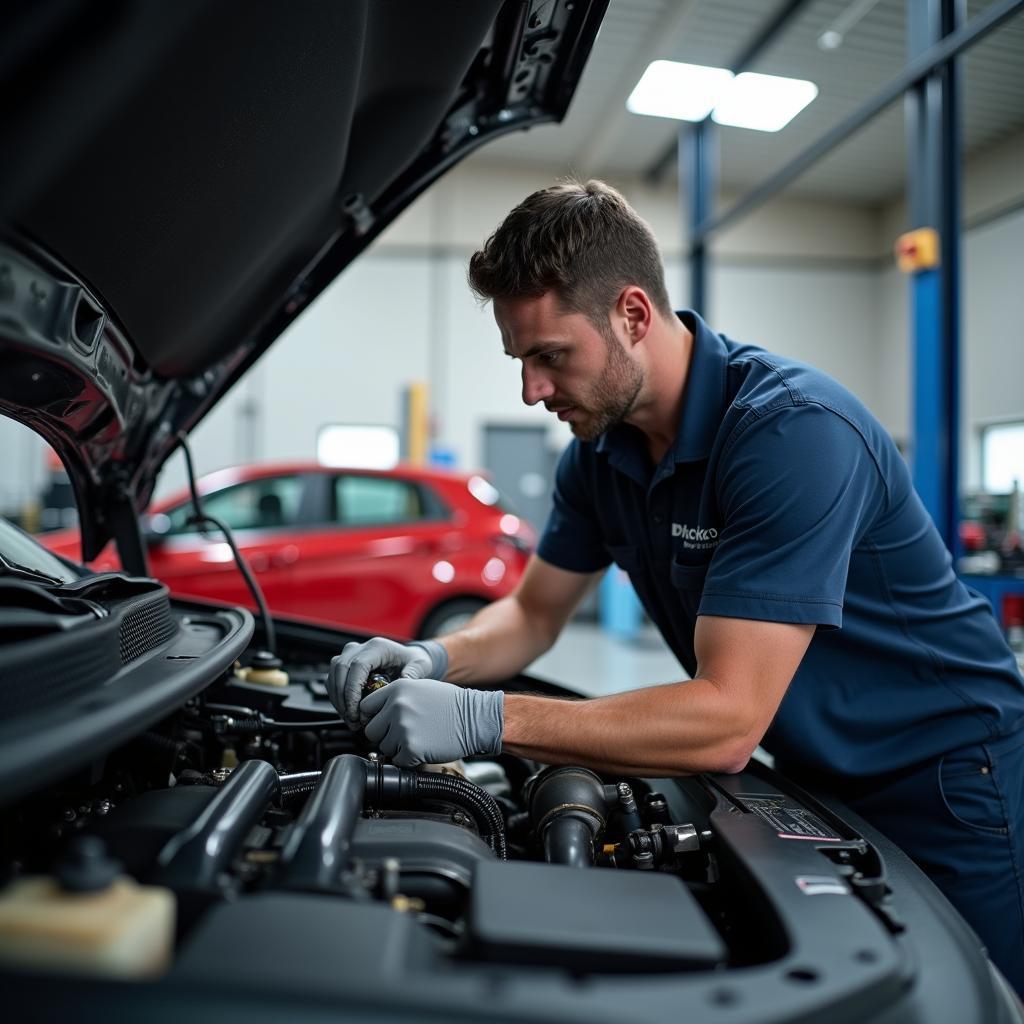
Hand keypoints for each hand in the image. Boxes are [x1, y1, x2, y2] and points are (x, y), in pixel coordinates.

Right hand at [328, 637, 447, 727]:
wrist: (408, 659)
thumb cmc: (413, 662)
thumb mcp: (419, 666)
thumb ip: (413, 674)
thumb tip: (403, 684)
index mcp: (377, 647)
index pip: (357, 666)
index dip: (352, 689)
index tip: (356, 710)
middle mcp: (360, 649)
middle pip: (340, 669)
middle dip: (343, 698)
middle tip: (353, 719)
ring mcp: (350, 656)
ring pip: (332, 675)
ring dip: (338, 700)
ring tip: (351, 720)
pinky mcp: (345, 665)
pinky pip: (332, 681)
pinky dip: (337, 698)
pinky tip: (348, 713)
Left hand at [360, 678, 503, 767]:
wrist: (475, 718)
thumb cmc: (451, 704)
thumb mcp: (420, 688)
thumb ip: (395, 698)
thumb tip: (375, 714)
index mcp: (396, 689)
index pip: (365, 707)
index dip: (375, 717)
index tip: (385, 722)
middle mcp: (396, 706)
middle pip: (371, 730)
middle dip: (385, 735)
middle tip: (405, 734)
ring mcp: (403, 728)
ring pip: (384, 747)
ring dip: (398, 748)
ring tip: (419, 739)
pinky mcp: (411, 748)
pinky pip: (398, 761)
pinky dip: (409, 760)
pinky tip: (424, 749)